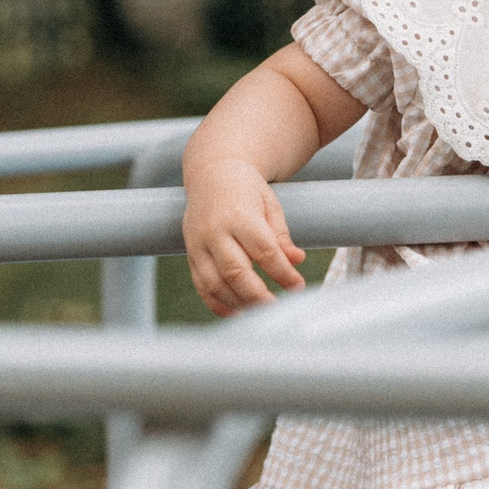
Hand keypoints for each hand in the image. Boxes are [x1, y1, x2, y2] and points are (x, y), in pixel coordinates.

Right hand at [181, 157, 307, 315]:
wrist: (211, 174)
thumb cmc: (247, 191)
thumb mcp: (270, 206)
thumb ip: (281, 236)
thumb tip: (297, 260)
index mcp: (240, 216)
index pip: (263, 250)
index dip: (281, 272)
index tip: (298, 286)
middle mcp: (215, 231)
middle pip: (235, 271)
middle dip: (257, 294)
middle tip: (278, 309)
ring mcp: (198, 244)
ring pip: (214, 283)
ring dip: (238, 303)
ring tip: (260, 314)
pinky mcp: (190, 255)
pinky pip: (200, 285)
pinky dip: (216, 304)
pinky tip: (237, 314)